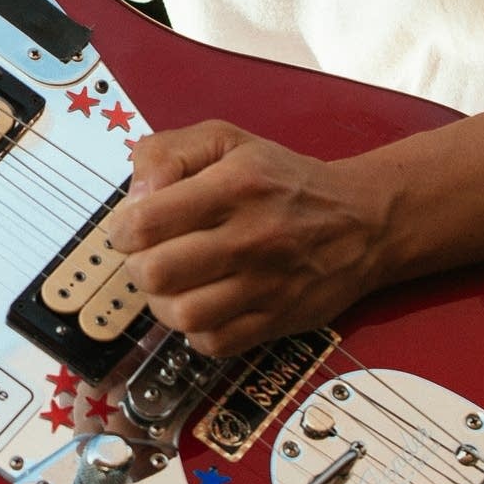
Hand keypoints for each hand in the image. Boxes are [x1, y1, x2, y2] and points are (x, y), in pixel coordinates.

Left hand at [106, 120, 395, 356]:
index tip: (130, 229)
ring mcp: (266, 284)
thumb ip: (168, 152)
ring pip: (182, 315)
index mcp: (233, 185)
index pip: (145, 222)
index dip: (121, 231)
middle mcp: (251, 236)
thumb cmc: (281, 178)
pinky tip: (202, 304)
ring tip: (173, 285)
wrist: (363, 220)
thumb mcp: (225, 140)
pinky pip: (214, 344)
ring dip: (163, 303)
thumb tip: (136, 196)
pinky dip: (196, 330)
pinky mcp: (277, 320)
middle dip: (138, 267)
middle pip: (156, 274)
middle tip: (150, 257)